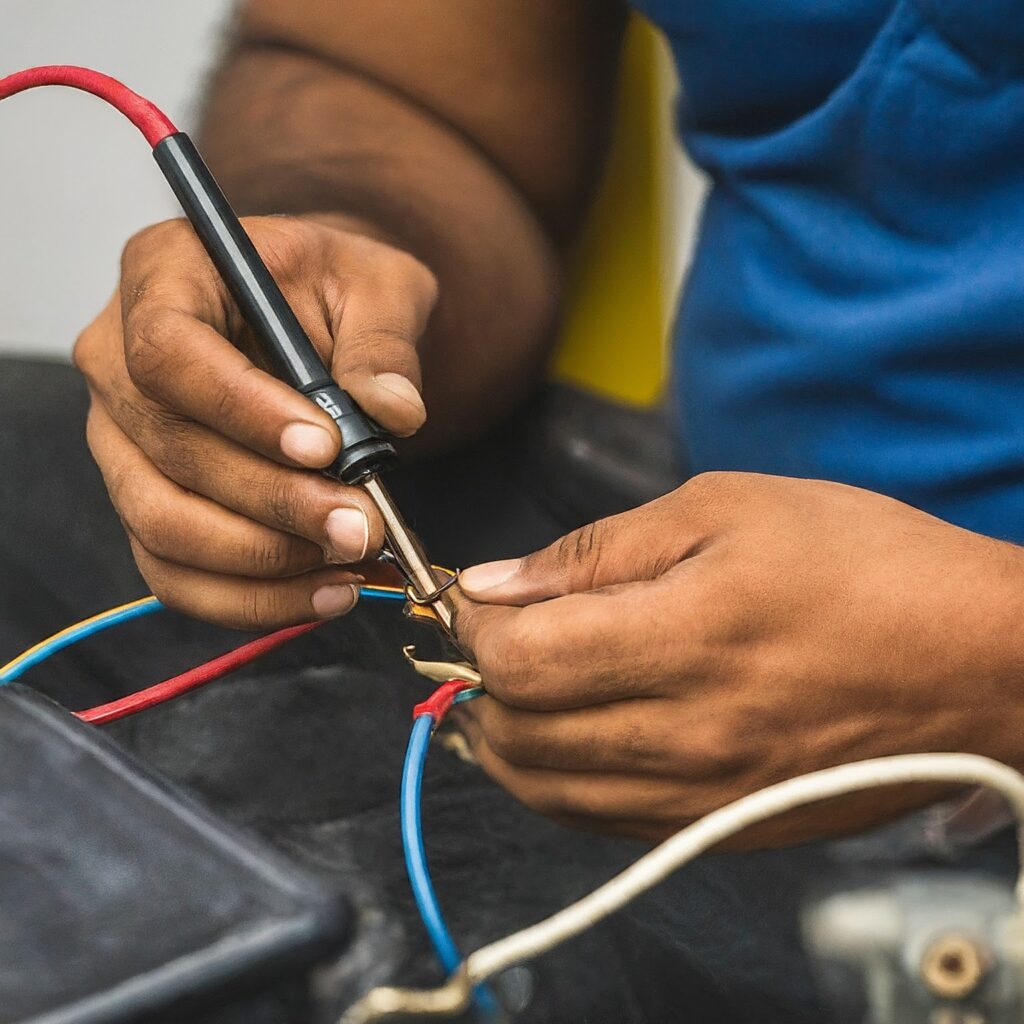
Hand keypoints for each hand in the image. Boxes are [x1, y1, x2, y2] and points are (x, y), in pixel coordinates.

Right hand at [75, 214, 436, 627]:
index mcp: (164, 276)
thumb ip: (385, 341)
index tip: (326, 447)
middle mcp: (119, 361)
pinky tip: (327, 592)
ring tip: (353, 558)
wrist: (323, 322)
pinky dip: (251, 597)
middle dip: (275, 502)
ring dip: (265, 559)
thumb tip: (393, 412)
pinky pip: (176, 572)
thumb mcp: (380, 285)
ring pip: (164, 524)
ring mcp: (122, 441)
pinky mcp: (147, 503)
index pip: (168, 352)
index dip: (243, 410)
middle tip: (363, 525)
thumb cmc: (339, 290)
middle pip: (170, 450)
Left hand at [454, 472, 1023, 845]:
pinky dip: (557, 780)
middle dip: (476, 680)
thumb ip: (600, 551)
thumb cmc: (864, 566)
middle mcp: (686, 736)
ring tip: (510, 685)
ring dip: (504, 736)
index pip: (520, 658)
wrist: (981, 662)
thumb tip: (501, 582)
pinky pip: (602, 822)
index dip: (472, 627)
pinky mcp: (722, 828)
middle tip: (486, 637)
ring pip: (547, 790)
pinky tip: (565, 734)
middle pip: (518, 733)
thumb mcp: (727, 510)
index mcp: (685, 640)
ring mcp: (703, 795)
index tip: (470, 598)